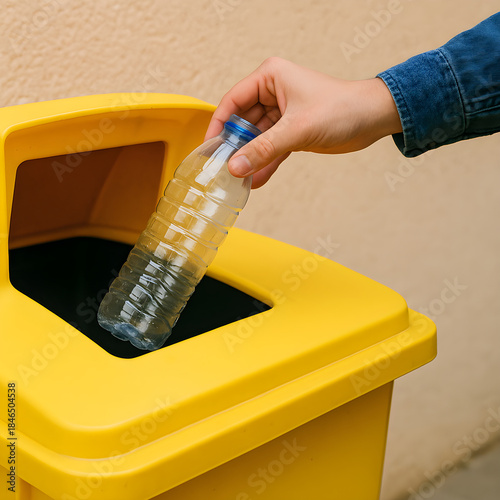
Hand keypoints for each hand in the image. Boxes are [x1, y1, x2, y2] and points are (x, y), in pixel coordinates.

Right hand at [205, 57, 401, 187]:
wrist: (372, 119)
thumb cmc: (341, 108)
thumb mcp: (298, 129)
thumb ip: (264, 149)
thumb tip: (235, 166)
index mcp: (270, 78)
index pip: (233, 101)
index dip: (218, 125)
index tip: (210, 149)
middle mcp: (272, 93)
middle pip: (242, 123)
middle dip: (235, 147)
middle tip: (223, 170)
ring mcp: (281, 114)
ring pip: (256, 139)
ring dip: (249, 159)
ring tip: (238, 180)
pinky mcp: (291, 132)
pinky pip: (271, 149)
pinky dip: (265, 164)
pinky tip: (256, 180)